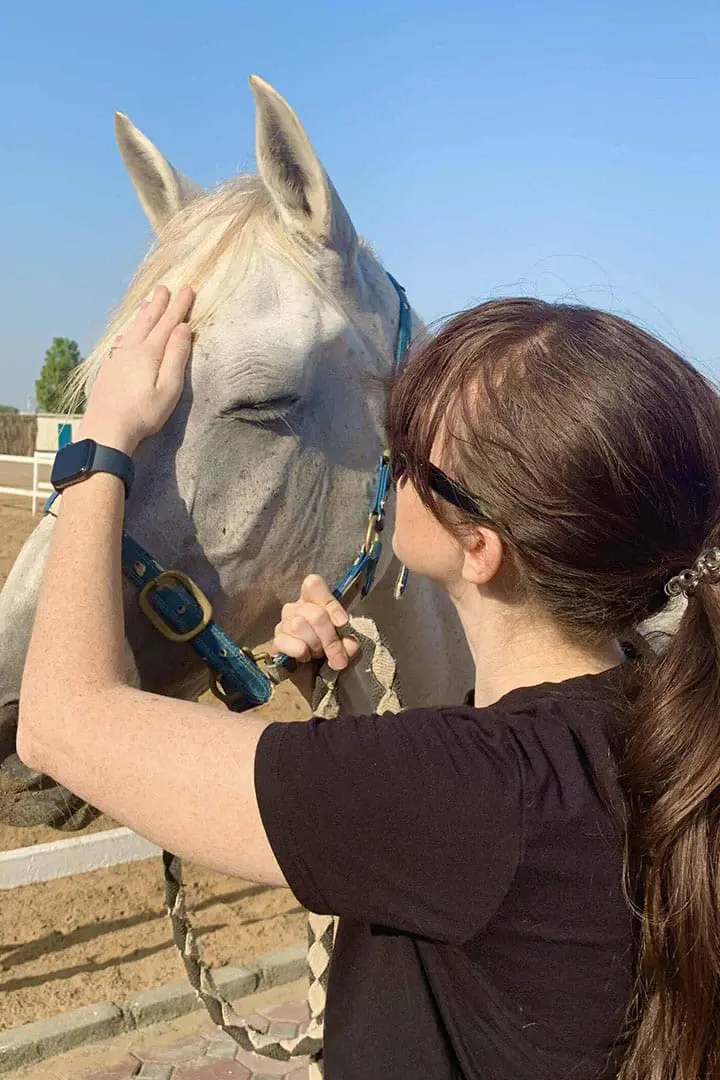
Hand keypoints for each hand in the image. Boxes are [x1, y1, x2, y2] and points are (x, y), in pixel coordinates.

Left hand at [81, 285, 194, 454]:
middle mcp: (131, 349)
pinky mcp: (108, 369)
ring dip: (142, 314)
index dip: (179, 305)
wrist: (106, 429)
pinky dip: (128, 330)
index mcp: (150, 352)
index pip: (169, 322)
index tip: (188, 289)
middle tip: (165, 287)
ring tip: (148, 302)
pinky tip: (126, 333)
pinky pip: (121, 340)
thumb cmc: (143, 413)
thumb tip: (184, 329)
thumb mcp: (169, 388)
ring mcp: (117, 359)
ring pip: (132, 328)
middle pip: (148, 320)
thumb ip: (177, 356)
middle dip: (159, 303)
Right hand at [272, 575, 361, 674]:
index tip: (342, 623)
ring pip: (298, 624)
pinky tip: (305, 658)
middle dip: (330, 637)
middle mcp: (297, 608)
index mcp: (315, 602)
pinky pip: (284, 640)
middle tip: (337, 656)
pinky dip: (300, 651)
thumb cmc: (332, 655)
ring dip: (315, 645)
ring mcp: (284, 624)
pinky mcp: (276, 642)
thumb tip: (348, 643)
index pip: (313, 584)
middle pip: (315, 613)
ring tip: (318, 655)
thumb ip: (350, 642)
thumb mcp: (347, 647)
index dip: (330, 603)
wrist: (319, 680)